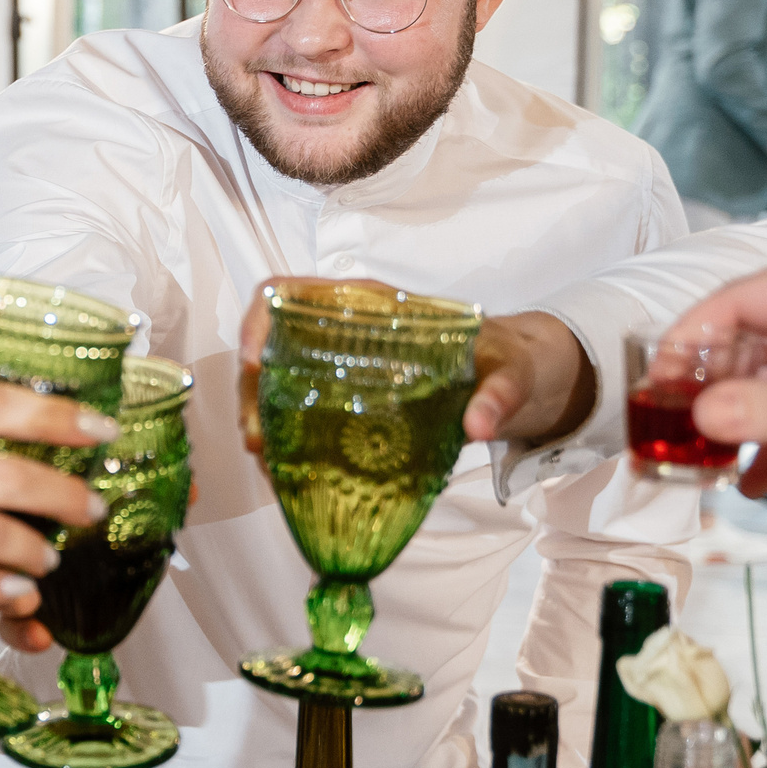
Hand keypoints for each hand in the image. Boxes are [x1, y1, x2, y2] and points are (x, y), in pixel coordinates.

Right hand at [233, 280, 594, 448]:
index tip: (252, 362)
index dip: (258, 323)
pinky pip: (300, 419)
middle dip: (252, 394)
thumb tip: (479, 425)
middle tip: (259, 442)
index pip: (286, 294)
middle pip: (267, 350)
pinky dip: (287, 445)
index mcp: (366, 305)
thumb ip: (499, 393)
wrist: (514, 381)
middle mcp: (340, 335)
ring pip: (275, 388)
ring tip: (271, 465)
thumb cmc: (505, 359)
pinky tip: (291, 473)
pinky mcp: (345, 406)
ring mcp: (338, 371)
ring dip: (263, 424)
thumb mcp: (510, 370)